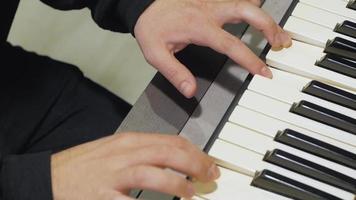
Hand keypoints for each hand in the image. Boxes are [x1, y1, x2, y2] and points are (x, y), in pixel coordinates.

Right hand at [51, 133, 218, 199]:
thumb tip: (171, 156)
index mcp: (128, 141)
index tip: (207, 162)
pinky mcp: (102, 197)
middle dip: (195, 163)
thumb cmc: (83, 166)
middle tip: (209, 175)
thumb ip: (143, 151)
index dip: (195, 152)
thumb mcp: (115, 150)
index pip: (170, 140)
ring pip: (153, 173)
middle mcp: (123, 154)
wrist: (48, 178)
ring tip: (190, 193)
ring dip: (177, 183)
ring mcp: (112, 175)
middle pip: (167, 153)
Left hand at [134, 0, 291, 97]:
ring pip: (247, 2)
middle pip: (249, 12)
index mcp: (200, 27)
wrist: (144, 4)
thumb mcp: (156, 53)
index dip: (250, 59)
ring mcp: (213, 1)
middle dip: (270, 27)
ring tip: (279, 33)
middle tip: (281, 44)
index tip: (263, 72)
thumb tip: (190, 90)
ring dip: (266, 17)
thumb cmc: (152, 27)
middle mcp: (211, 11)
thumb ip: (174, 72)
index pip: (232, 45)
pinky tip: (259, 13)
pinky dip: (252, 4)